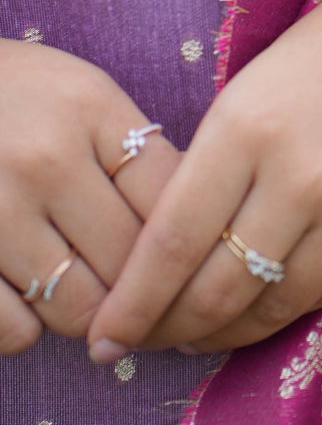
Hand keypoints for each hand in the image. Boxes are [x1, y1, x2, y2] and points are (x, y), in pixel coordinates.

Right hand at [0, 39, 178, 353]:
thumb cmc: (15, 97)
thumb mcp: (81, 94)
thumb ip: (134, 151)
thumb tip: (199, 221)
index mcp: (91, 110)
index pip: (172, 198)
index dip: (192, 241)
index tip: (194, 263)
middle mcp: (46, 159)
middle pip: (133, 261)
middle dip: (145, 287)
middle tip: (140, 292)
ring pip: (80, 307)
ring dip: (90, 313)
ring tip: (83, 290)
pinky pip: (16, 330)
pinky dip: (29, 330)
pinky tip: (28, 300)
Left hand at [87, 0, 321, 359]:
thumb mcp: (264, 79)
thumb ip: (221, 161)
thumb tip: (174, 252)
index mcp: (251, 125)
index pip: (169, 245)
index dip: (131, 305)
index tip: (105, 338)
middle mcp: (305, 178)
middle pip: (216, 293)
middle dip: (172, 330)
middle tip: (153, 341)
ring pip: (275, 305)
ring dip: (232, 329)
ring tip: (210, 329)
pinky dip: (300, 301)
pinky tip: (283, 291)